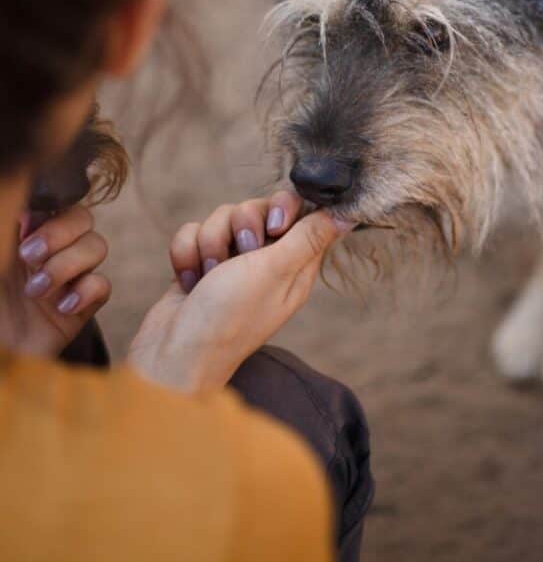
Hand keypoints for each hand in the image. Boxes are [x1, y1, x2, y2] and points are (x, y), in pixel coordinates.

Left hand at [0, 206, 109, 356]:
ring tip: (36, 291)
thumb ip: (6, 222)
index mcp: (20, 235)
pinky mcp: (79, 309)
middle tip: (29, 257)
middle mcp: (46, 252)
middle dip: (60, 233)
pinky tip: (62, 307)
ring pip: (97, 247)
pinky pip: (103, 285)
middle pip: (82, 218)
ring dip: (68, 265)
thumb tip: (26, 198)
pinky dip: (86, 291)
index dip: (50, 207)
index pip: (54, 202)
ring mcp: (66, 279)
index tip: (23, 226)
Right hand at [127, 190, 351, 393]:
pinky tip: (190, 281)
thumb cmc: (229, 317)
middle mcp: (264, 262)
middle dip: (240, 224)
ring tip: (209, 275)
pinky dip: (187, 254)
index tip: (273, 225)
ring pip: (220, 218)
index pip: (299, 213)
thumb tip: (349, 216)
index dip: (283, 208)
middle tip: (240, 253)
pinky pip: (192, 233)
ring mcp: (229, 264)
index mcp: (293, 266)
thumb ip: (309, 238)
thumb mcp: (275, 272)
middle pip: (255, 208)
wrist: (173, 353)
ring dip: (209, 243)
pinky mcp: (200, 266)